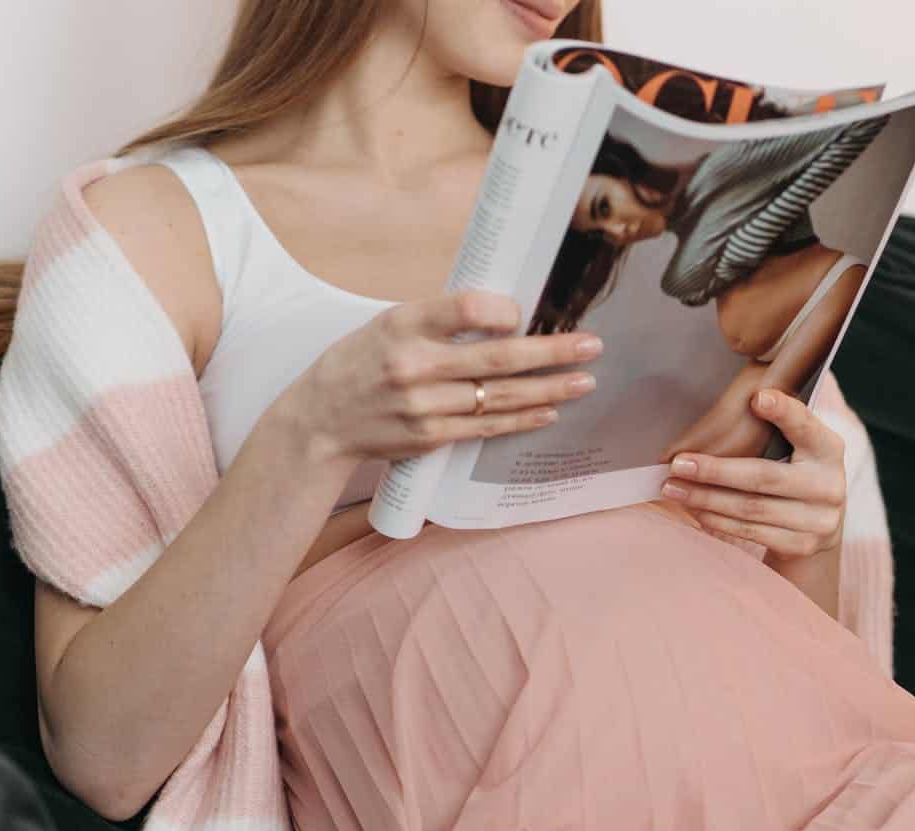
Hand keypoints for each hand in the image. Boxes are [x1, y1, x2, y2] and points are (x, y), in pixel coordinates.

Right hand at [274, 290, 602, 471]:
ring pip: (500, 397)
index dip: (503, 310)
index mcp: (403, 323)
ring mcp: (424, 405)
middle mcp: (414, 364)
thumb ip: (441, 319)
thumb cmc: (364, 362)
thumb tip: (505, 312)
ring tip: (585, 380)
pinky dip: (523, 419)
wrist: (321, 421)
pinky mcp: (431, 436)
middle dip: (552, 352)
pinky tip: (551, 411)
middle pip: (497, 358)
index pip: (464, 308)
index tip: (528, 312)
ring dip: (549, 389)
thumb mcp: (391, 324)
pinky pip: (487, 427)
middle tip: (593, 346)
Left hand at [660, 389, 845, 559]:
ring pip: (751, 508)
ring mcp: (818, 520)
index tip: (757, 398)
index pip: (805, 426)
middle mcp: (828, 484)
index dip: (784, 412)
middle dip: (715, 471)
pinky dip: (718, 521)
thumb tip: (729, 405)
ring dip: (706, 499)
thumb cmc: (797, 471)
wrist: (820, 525)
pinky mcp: (803, 545)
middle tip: (678, 464)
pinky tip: (695, 511)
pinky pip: (751, 532)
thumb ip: (777, 424)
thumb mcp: (798, 445)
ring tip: (674, 489)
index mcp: (828, 448)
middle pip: (764, 477)